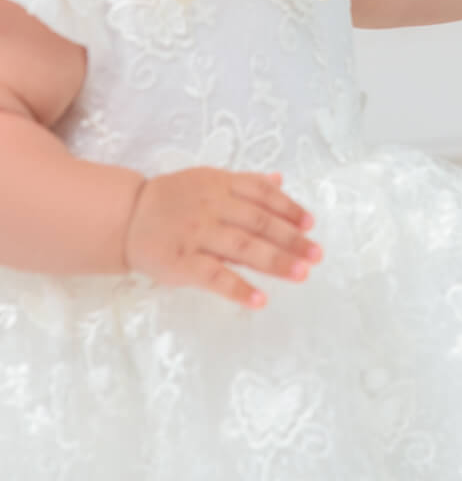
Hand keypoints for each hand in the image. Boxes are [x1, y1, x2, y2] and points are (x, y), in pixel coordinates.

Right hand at [123, 168, 321, 309]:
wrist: (126, 217)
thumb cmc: (174, 199)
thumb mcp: (208, 180)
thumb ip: (245, 183)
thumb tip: (280, 180)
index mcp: (222, 185)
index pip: (264, 195)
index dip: (290, 208)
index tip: (311, 224)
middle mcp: (213, 208)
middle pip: (260, 223)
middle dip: (292, 239)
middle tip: (316, 254)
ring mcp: (198, 235)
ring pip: (244, 248)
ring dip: (276, 262)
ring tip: (301, 274)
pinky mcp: (182, 263)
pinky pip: (214, 277)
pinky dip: (239, 289)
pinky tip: (260, 300)